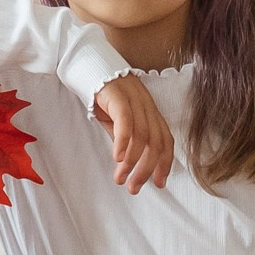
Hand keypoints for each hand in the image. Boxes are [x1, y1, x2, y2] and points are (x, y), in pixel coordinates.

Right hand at [93, 74, 174, 192]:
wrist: (89, 66)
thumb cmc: (103, 96)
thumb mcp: (118, 121)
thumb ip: (126, 139)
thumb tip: (129, 163)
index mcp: (151, 112)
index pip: (165, 140)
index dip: (165, 164)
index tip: (159, 183)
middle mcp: (147, 106)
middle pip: (156, 142)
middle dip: (147, 169)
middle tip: (134, 188)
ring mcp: (134, 99)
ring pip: (142, 135)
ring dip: (132, 162)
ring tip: (121, 178)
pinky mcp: (118, 95)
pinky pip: (126, 121)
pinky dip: (124, 142)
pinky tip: (118, 158)